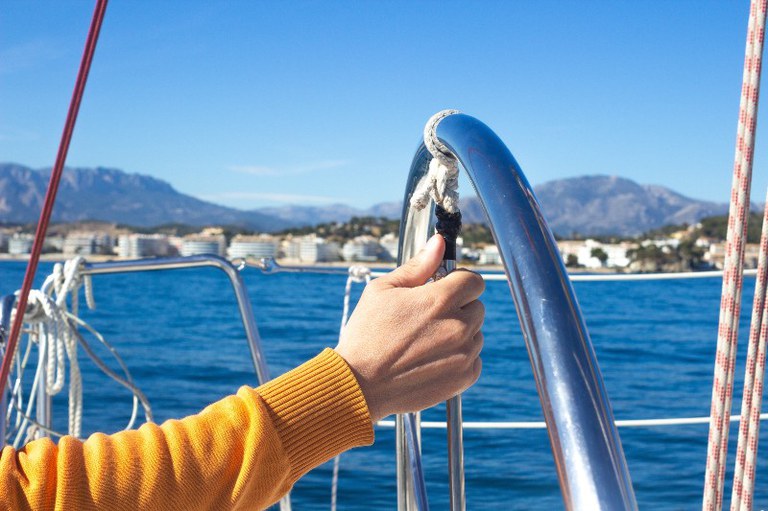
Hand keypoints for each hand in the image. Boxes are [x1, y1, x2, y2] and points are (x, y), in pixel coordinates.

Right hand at [335, 234, 484, 421]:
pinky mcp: (463, 377)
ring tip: (426, 341)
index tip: (444, 288)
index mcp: (440, 300)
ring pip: (476, 334)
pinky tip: (432, 358)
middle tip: (428, 317)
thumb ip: (418, 266)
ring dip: (460, 333)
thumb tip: (438, 242)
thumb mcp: (383, 290)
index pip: (474, 280)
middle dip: (458, 307)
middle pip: (476, 307)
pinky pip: (474, 360)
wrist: (360, 384)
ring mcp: (463, 354)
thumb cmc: (366, 334)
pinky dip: (460, 358)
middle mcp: (458, 326)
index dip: (458, 281)